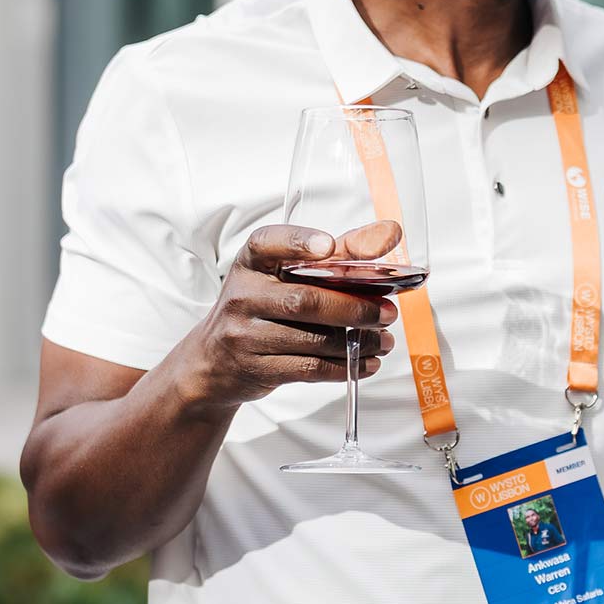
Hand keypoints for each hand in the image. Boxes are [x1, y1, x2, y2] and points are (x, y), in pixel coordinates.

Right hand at [175, 223, 399, 414]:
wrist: (214, 361)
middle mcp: (242, 295)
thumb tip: (389, 235)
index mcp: (252, 262)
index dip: (299, 242)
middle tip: (388, 313)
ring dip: (357, 342)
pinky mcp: (254, 368)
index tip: (329, 246)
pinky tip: (367, 362)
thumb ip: (337, 255)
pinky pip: (307, 368)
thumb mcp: (285, 275)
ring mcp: (243, 334)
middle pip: (304, 300)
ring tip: (384, 340)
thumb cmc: (264, 307)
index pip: (268, 243)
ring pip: (310, 338)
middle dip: (354, 308)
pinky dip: (344, 367)